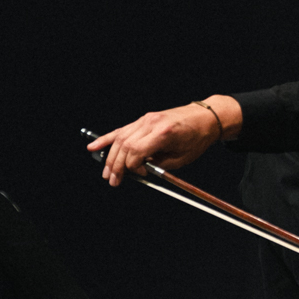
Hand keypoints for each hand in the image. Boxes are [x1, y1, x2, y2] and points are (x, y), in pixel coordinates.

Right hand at [87, 95, 241, 185]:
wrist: (205, 117)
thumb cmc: (197, 138)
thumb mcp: (182, 158)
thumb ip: (158, 164)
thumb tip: (139, 171)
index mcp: (163, 133)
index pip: (137, 151)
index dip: (134, 167)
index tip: (140, 175)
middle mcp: (151, 123)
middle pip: (125, 145)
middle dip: (117, 166)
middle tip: (113, 181)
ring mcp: (146, 119)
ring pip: (120, 138)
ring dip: (110, 157)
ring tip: (106, 173)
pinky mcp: (143, 120)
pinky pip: (122, 130)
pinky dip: (107, 139)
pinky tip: (93, 146)